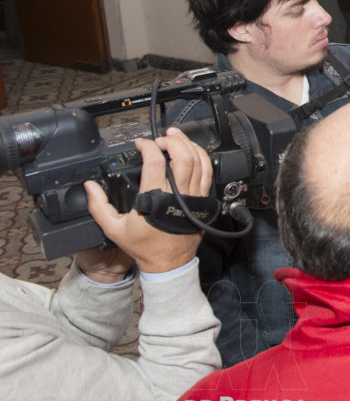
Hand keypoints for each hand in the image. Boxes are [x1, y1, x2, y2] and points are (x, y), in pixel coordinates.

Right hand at [82, 128, 211, 274]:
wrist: (168, 263)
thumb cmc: (144, 247)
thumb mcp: (114, 229)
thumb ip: (99, 206)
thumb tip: (90, 187)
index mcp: (155, 198)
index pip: (155, 162)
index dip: (148, 147)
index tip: (140, 144)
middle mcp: (177, 195)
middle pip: (182, 157)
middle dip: (172, 141)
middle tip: (161, 137)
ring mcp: (193, 196)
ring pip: (198, 162)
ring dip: (188, 145)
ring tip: (176, 137)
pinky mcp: (202, 199)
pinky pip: (208, 173)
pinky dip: (202, 157)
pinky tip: (193, 150)